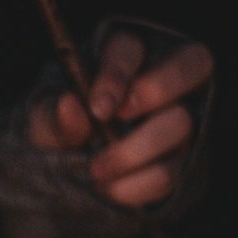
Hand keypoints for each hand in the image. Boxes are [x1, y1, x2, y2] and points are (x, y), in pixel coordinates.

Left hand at [26, 30, 213, 207]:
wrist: (67, 170)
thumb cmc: (59, 128)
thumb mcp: (44, 119)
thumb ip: (55, 114)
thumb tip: (69, 105)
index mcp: (123, 56)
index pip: (131, 48)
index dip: (118, 75)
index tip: (97, 108)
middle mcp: (163, 80)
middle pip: (193, 63)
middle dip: (155, 91)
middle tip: (116, 121)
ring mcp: (180, 119)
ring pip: (182, 122)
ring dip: (136, 150)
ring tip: (97, 169)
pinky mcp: (181, 160)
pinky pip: (172, 171)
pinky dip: (138, 185)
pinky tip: (110, 189)